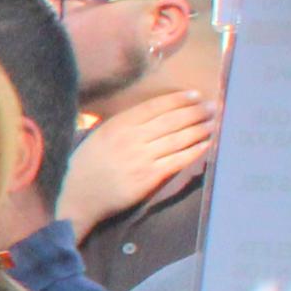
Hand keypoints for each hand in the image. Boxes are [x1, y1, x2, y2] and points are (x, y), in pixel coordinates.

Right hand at [64, 91, 215, 228]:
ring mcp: (141, 158)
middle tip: (212, 107)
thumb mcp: (100, 136)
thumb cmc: (87, 165)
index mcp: (118, 125)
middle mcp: (131, 138)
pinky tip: (207, 144)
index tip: (195, 95)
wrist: (77, 195)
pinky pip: (178, 160)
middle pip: (172, 120)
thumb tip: (155, 115)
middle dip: (196, 112)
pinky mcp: (149, 177)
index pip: (155, 107)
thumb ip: (123, 125)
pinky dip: (195, 151)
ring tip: (214, 123)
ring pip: (178, 139)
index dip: (178, 99)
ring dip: (200, 129)